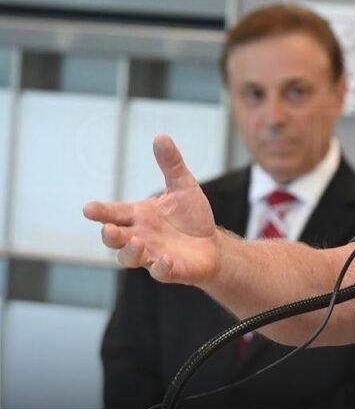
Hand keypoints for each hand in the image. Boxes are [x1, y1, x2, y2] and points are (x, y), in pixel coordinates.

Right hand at [83, 134, 218, 284]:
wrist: (212, 246)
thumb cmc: (191, 217)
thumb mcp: (183, 186)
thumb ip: (171, 164)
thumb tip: (161, 136)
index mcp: (139, 216)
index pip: (114, 213)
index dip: (101, 211)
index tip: (88, 209)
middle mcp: (140, 236)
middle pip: (115, 239)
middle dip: (110, 235)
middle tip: (109, 229)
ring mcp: (152, 255)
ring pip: (131, 258)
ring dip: (131, 251)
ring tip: (138, 242)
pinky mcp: (170, 270)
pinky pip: (161, 272)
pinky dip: (161, 267)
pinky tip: (165, 260)